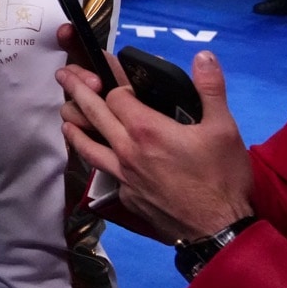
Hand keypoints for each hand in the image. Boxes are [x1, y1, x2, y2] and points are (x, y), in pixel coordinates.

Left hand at [56, 50, 254, 243]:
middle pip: (92, 114)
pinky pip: (103, 172)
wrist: (219, 231)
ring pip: (87, 147)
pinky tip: (95, 157)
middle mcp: (127, 150)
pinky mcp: (126, 197)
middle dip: (76, 90)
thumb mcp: (224, 129)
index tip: (110, 71)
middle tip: (62, 75)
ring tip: (65, 117)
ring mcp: (123, 176)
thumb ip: (210, 88)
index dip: (113, 81)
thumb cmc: (222, 179)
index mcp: (146, 129)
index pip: (115, 96)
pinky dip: (95, 159)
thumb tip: (203, 56)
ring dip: (74, 128)